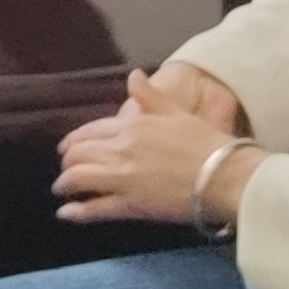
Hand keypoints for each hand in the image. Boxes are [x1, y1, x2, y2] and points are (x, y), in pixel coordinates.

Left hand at [54, 69, 259, 227]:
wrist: (225, 175)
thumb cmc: (207, 143)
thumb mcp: (177, 111)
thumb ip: (150, 96)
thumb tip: (133, 75)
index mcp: (131, 126)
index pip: (91, 131)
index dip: (75, 140)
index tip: (68, 147)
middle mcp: (119, 150)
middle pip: (78, 154)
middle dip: (68, 162)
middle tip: (66, 168)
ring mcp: (121, 178)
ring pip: (78, 179)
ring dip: (65, 184)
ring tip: (63, 188)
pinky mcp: (129, 205)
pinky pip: (93, 209)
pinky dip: (75, 212)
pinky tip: (65, 213)